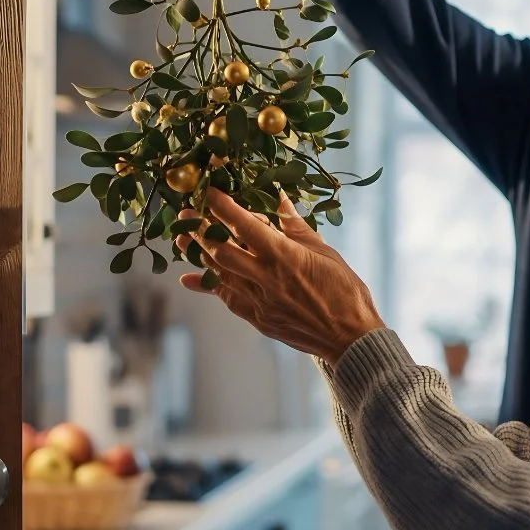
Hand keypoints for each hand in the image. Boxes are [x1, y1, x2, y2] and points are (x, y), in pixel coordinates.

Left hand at [176, 189, 384, 364]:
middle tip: (186, 214)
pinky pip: (225, 299)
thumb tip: (279, 197)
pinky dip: (208, 286)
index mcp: (285, 256)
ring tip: (181, 239)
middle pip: (221, 250)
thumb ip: (296, 226)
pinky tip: (190, 278)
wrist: (349, 338)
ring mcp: (259, 301)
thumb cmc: (344, 291)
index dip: (223, 206)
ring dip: (197, 255)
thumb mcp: (325, 252)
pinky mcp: (257, 318)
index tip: (208, 191)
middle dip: (199, 229)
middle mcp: (266, 278)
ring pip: (218, 274)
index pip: (245, 225)